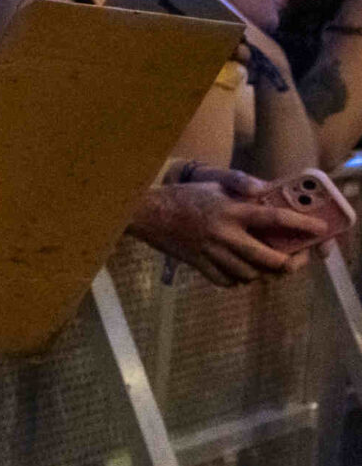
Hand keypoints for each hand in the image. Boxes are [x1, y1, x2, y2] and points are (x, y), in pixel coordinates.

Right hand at [130, 171, 330, 284]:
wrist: (147, 213)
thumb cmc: (183, 196)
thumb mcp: (213, 184)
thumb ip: (241, 185)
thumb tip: (267, 191)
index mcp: (230, 211)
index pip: (273, 218)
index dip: (300, 224)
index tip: (319, 229)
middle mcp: (223, 234)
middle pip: (267, 258)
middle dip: (288, 263)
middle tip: (296, 259)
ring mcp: (210, 252)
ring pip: (249, 274)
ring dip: (264, 273)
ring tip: (269, 265)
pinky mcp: (198, 265)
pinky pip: (226, 281)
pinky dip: (239, 279)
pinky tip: (242, 271)